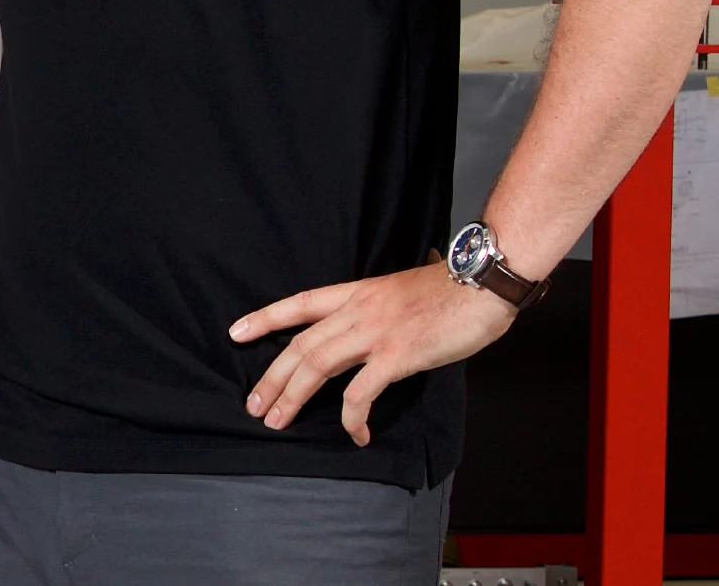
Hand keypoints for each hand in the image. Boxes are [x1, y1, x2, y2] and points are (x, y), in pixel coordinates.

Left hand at [231, 262, 516, 445]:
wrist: (482, 283)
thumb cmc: (452, 289)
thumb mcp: (402, 289)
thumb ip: (380, 306)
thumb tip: (374, 322)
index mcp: (357, 291)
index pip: (300, 303)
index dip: (266, 317)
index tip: (236, 332)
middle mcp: (358, 310)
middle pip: (300, 344)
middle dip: (272, 376)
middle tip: (253, 404)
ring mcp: (375, 332)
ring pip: (317, 366)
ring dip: (293, 396)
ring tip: (276, 420)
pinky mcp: (398, 355)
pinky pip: (362, 392)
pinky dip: (353, 417)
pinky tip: (356, 434)